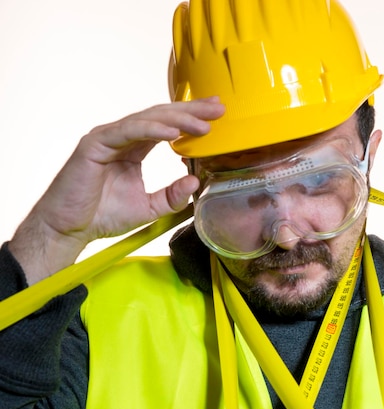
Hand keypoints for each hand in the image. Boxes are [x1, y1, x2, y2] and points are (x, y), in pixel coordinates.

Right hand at [9, 97, 224, 283]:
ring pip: (148, 119)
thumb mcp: (149, 207)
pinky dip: (153, 129)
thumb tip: (195, 181)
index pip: (168, 126)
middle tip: (218, 109)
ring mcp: (108, 137)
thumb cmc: (103, 216)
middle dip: (192, 111)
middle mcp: (122, 137)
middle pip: (162, 117)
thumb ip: (172, 195)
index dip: (192, 119)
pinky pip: (129, 131)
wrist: (70, 229)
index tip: (217, 116)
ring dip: (178, 119)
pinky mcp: (95, 143)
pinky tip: (174, 132)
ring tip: (204, 124)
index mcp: (134, 148)